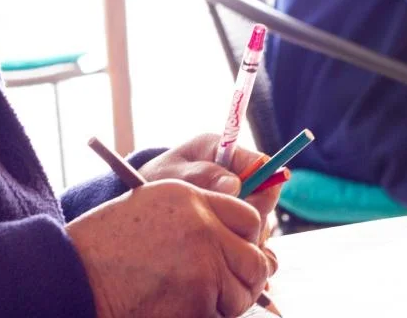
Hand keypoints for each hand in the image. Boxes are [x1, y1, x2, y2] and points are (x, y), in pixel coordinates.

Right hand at [68, 179, 272, 317]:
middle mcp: (204, 229)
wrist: (72, 277)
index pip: (249, 218)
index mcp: (192, 199)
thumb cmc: (104, 246)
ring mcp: (204, 268)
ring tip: (194, 301)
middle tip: (227, 288)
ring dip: (226, 303)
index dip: (247, 240)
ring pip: (242, 293)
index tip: (237, 253)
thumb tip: (239, 235)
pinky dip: (207, 317)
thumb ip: (195, 214)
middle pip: (254, 259)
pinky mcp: (198, 304)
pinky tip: (180, 310)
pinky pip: (221, 316)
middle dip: (245, 277)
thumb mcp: (150, 206)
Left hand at [139, 134, 283, 237]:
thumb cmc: (153, 180)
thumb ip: (201, 176)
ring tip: (217, 244)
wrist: (140, 201)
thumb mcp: (171, 173)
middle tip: (228, 231)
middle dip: (253, 216)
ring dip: (246, 235)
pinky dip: (239, 246)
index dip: (263, 184)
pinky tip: (219, 254)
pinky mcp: (233, 222)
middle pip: (266, 197)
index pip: (261, 163)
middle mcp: (237, 175)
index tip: (245, 205)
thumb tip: (234, 186)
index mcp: (225, 152)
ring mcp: (238, 201)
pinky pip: (249, 237)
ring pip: (260, 220)